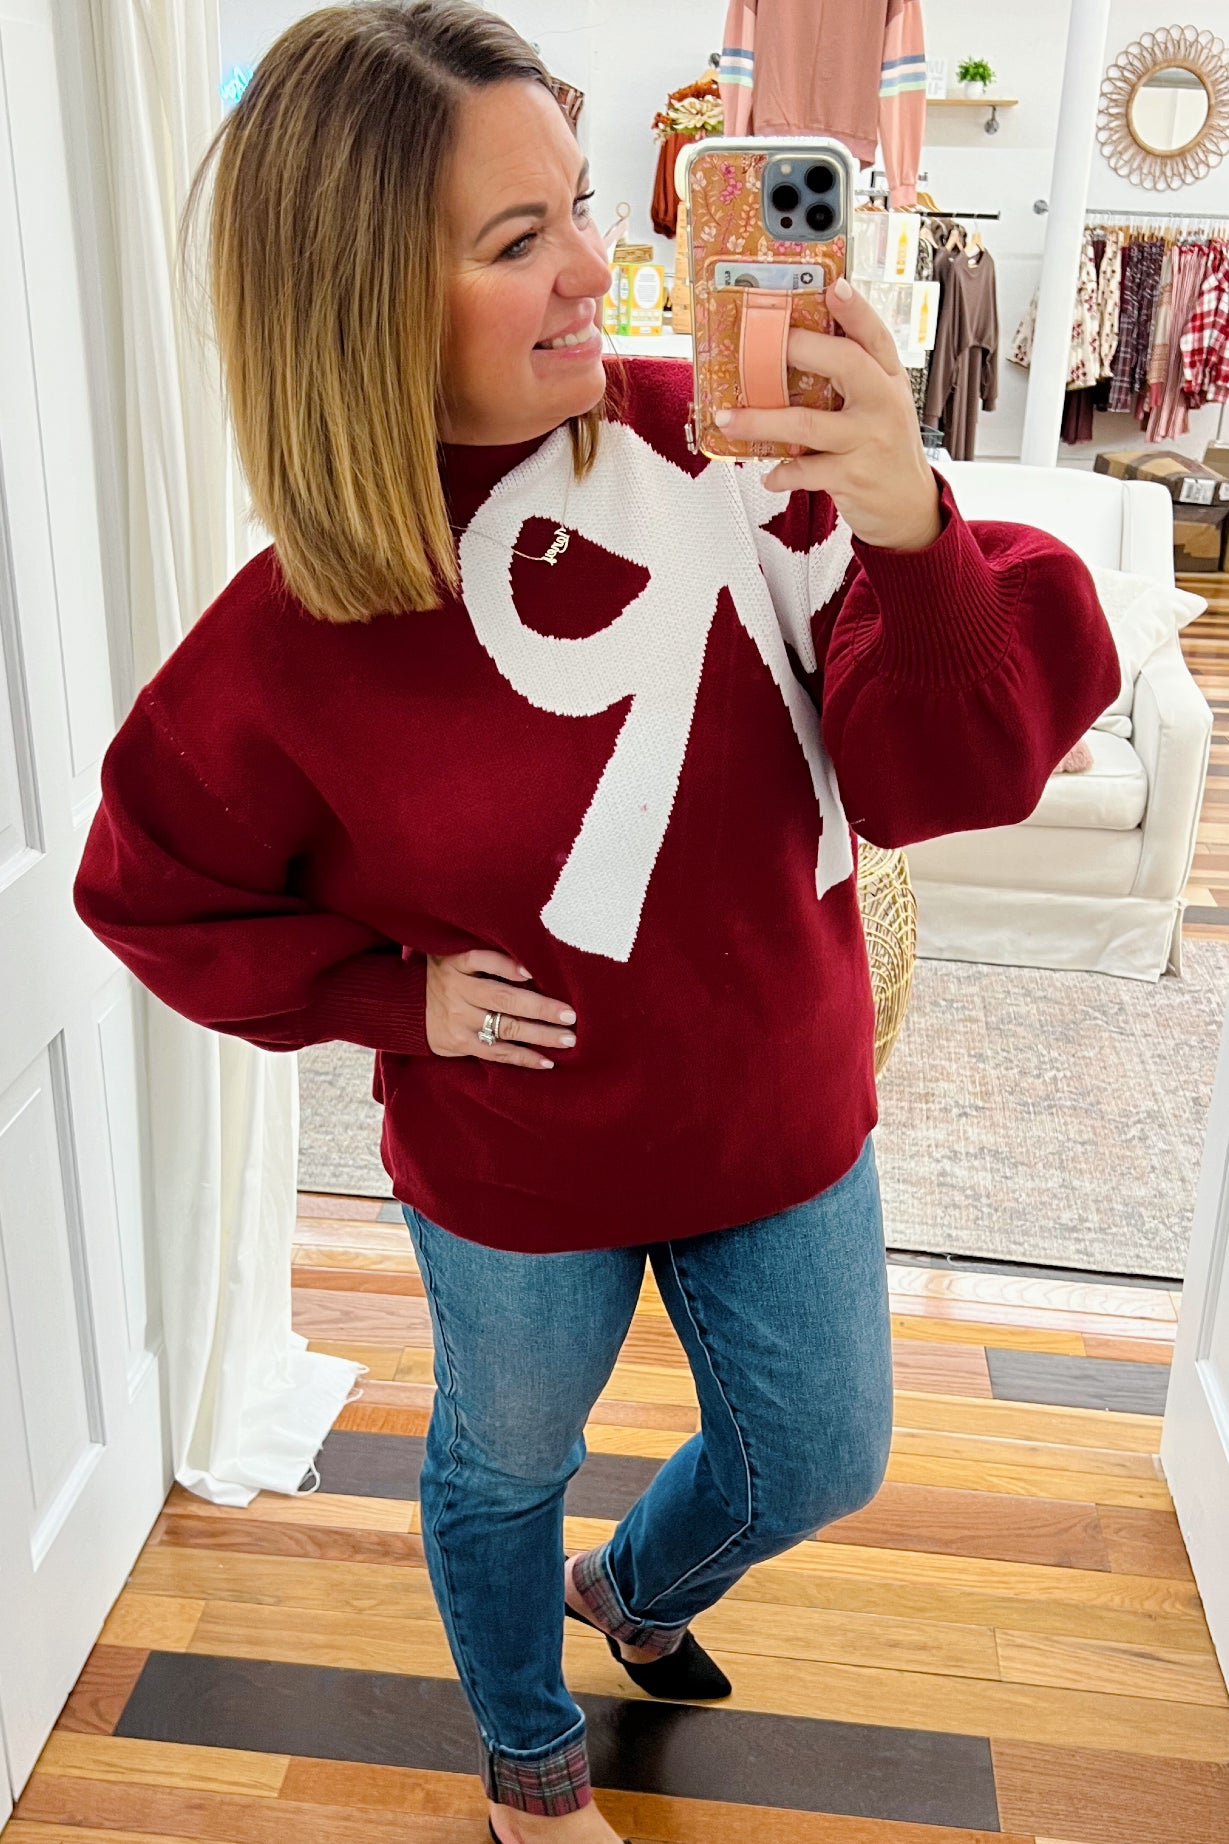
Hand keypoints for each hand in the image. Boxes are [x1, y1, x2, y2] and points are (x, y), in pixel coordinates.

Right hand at [425, 948, 576, 1068]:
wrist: (406, 1007)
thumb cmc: (447, 974)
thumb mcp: (455, 954)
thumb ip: (487, 955)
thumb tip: (534, 962)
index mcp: (457, 962)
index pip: (483, 959)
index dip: (507, 966)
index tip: (533, 972)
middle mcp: (458, 990)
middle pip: (504, 998)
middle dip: (541, 1007)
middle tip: (570, 1015)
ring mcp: (459, 1019)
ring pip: (505, 1028)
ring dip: (540, 1035)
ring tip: (567, 1039)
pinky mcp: (460, 1043)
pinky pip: (496, 1052)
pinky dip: (523, 1057)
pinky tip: (546, 1061)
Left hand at [715, 276, 942, 552]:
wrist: (910, 506)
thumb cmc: (885, 450)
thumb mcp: (880, 406)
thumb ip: (852, 381)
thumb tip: (797, 353)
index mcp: (888, 380)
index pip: (874, 336)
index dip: (855, 309)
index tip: (833, 286)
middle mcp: (883, 405)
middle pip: (845, 363)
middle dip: (801, 348)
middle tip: (762, 344)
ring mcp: (868, 441)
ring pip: (808, 423)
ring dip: (762, 421)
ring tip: (730, 419)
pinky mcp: (853, 477)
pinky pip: (805, 471)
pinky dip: (781, 472)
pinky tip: (769, 472)